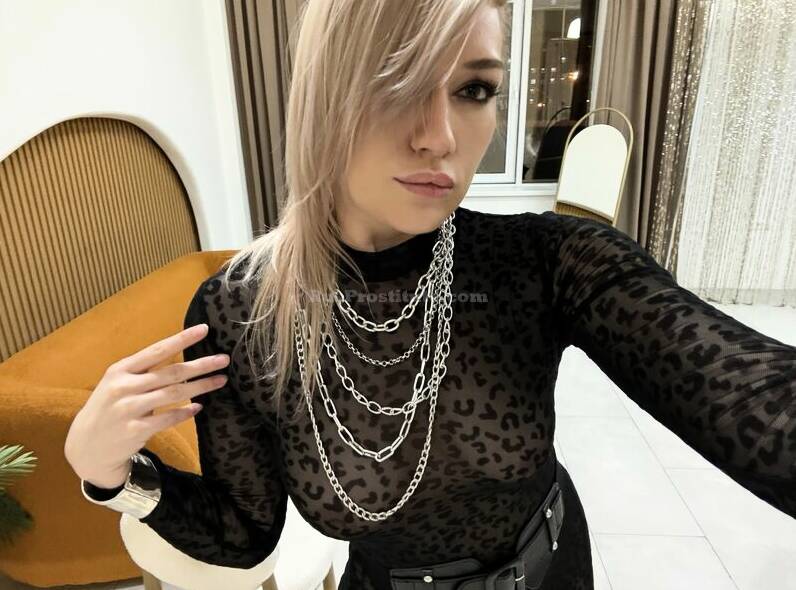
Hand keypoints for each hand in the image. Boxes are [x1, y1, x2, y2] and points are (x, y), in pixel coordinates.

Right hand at [64, 323, 230, 488]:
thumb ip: (144, 372)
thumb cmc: (109, 408)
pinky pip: (168, 418)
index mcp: (121, 369)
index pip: (157, 350)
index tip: (204, 329)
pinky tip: (198, 407)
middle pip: (172, 372)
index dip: (182, 339)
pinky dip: (185, 412)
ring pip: (174, 393)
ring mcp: (128, 409)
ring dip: (201, 386)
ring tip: (220, 380)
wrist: (86, 446)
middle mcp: (124, 386)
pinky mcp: (134, 430)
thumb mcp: (118, 383)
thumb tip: (183, 362)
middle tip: (224, 360)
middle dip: (201, 365)